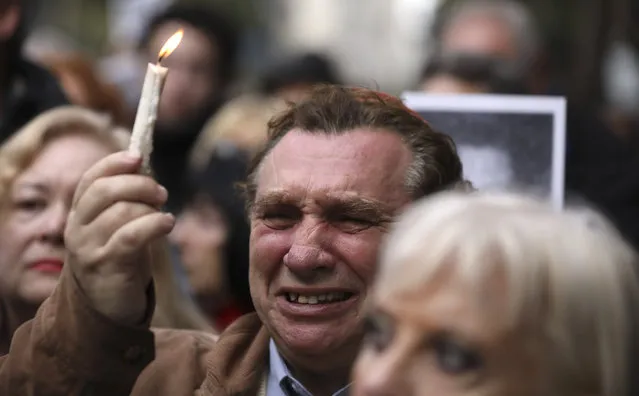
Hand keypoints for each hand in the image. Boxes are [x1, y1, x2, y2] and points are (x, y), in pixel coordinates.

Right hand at [64, 152, 174, 325]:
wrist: (106, 306)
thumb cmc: (119, 258)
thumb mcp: (118, 226)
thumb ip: (126, 200)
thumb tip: (145, 167)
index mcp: (79, 214)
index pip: (91, 179)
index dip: (113, 163)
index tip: (137, 157)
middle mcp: (78, 229)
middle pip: (105, 191)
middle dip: (138, 184)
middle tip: (161, 192)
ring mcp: (89, 249)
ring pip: (121, 212)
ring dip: (150, 208)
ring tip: (164, 216)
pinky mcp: (107, 266)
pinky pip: (131, 236)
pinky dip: (154, 224)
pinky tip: (167, 223)